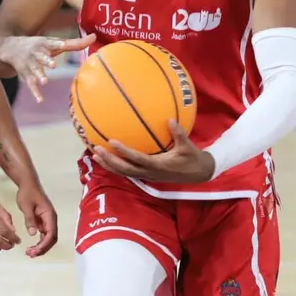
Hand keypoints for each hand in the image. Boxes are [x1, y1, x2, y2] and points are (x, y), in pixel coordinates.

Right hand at [0, 33, 95, 101]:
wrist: (10, 48)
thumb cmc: (39, 45)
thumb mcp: (54, 42)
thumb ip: (74, 43)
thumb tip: (94, 37)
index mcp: (46, 44)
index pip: (54, 43)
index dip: (59, 44)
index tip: (65, 45)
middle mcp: (37, 54)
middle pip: (42, 57)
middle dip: (46, 60)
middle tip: (52, 64)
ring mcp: (31, 65)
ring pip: (35, 71)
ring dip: (39, 75)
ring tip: (44, 81)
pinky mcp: (26, 75)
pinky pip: (31, 84)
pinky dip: (35, 93)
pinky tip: (40, 100)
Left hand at [15, 183, 57, 257]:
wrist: (28, 184)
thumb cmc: (27, 193)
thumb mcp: (26, 206)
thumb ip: (30, 219)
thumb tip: (32, 234)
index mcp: (49, 215)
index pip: (51, 234)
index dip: (44, 244)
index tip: (34, 251)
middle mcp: (51, 219)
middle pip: (52, 238)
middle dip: (43, 248)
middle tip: (30, 254)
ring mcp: (47, 221)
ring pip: (48, 238)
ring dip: (41, 247)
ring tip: (30, 253)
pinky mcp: (43, 221)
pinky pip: (44, 235)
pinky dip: (39, 242)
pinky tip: (31, 247)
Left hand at [91, 120, 214, 183]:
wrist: (199, 173)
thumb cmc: (192, 158)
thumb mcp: (188, 146)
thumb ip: (178, 133)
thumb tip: (169, 120)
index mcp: (158, 165)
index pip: (137, 159)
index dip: (124, 151)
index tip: (112, 142)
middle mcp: (150, 172)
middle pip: (125, 169)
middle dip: (109, 161)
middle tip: (96, 150)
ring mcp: (148, 175)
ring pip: (124, 173)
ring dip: (109, 165)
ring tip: (96, 156)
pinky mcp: (148, 175)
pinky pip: (129, 172)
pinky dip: (117, 166)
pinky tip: (108, 159)